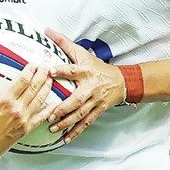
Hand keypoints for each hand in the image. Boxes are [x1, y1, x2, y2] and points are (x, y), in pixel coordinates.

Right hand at [0, 63, 54, 167]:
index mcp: (5, 101)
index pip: (22, 81)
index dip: (30, 71)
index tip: (33, 64)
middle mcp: (17, 109)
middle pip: (34, 88)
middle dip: (42, 76)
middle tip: (46, 68)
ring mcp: (23, 120)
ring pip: (40, 100)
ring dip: (46, 89)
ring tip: (51, 80)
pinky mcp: (26, 130)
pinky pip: (40, 118)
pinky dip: (49, 110)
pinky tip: (54, 103)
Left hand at [45, 28, 125, 142]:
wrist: (121, 81)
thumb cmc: (97, 67)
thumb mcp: (83, 53)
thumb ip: (64, 43)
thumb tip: (47, 30)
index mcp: (86, 72)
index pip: (73, 70)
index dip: (62, 70)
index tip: (50, 71)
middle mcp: (91, 87)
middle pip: (77, 99)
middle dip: (64, 108)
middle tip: (50, 114)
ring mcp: (95, 101)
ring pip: (81, 114)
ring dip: (67, 122)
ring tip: (53, 128)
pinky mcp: (98, 111)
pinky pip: (86, 123)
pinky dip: (76, 132)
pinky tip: (65, 139)